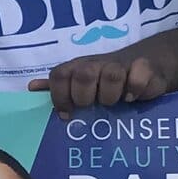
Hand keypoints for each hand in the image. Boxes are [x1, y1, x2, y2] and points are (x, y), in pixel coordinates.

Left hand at [31, 35, 177, 114]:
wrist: (145, 64)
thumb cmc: (107, 82)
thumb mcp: (83, 86)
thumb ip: (59, 88)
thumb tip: (32, 87)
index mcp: (77, 69)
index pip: (59, 75)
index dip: (59, 96)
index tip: (66, 114)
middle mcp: (97, 65)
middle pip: (83, 74)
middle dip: (85, 96)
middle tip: (93, 105)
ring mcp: (121, 65)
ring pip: (112, 75)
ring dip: (111, 95)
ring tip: (115, 103)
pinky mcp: (144, 67)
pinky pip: (138, 77)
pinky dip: (135, 90)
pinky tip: (133, 98)